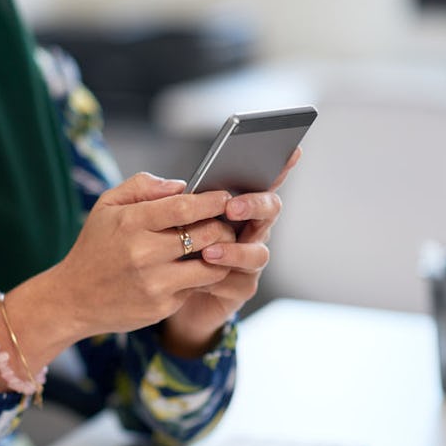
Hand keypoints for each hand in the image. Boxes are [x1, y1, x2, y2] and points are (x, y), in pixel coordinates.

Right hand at [48, 172, 235, 335]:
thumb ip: (142, 186)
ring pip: (211, 266)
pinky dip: (201, 277)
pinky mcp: (161, 307)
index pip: (184, 207)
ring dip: (220, 255)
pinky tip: (195, 269)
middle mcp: (143, 253)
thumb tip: (181, 185)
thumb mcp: (106, 206)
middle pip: (206, 235)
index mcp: (131, 222)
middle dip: (222, 226)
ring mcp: (154, 283)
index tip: (224, 198)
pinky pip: (196, 288)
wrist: (72, 299)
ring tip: (215, 247)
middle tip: (225, 222)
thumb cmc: (95, 246)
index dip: (212, 201)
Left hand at [162, 148, 300, 356]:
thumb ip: (161, 196)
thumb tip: (178, 186)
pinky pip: (239, 283)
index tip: (292, 151)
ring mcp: (247, 261)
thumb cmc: (159, 247)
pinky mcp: (239, 289)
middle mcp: (247, 230)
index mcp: (231, 206)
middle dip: (255, 205)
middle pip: (269, 211)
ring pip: (258, 252)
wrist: (155, 293)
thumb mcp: (153, 217)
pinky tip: (201, 280)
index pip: (259, 181)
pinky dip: (221, 279)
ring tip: (207, 252)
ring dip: (235, 251)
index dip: (279, 167)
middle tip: (231, 206)